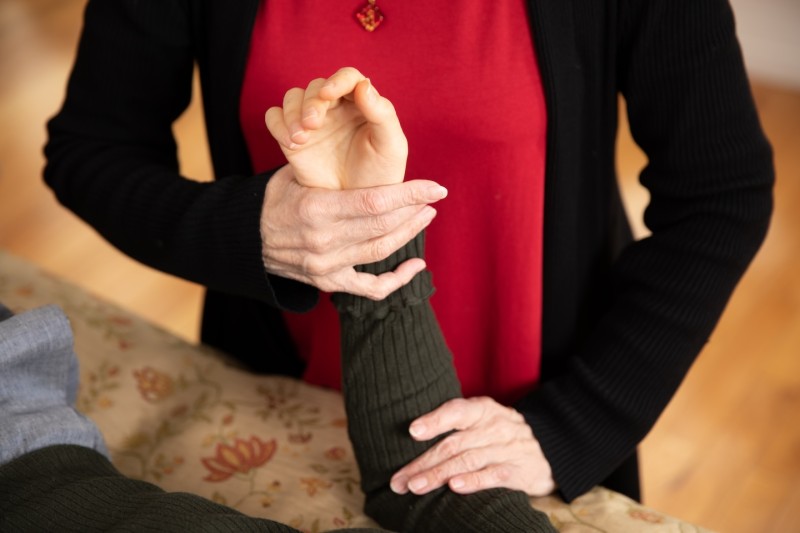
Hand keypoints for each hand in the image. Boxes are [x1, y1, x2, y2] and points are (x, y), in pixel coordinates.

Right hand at [260, 166, 445, 299]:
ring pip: (381, 252)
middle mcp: (323, 240)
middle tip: (434, 198)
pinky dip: (396, 280)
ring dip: (409, 235)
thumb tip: (374, 155)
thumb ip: (333, 173)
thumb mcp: (297, 176)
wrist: (245, 239)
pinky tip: (415, 267)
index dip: (410, 194)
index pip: (375, 201)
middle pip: (383, 226)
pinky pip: (369, 288)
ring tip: (425, 217)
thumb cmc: (275, 199)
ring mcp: (326, 265)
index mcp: (316, 208)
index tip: (435, 187)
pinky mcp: (327, 282)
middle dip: (414, 210)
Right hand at [265, 67, 406, 189]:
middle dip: (312, 102)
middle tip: (313, 124)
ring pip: (293, 97)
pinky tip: (290, 143)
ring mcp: (312, 121)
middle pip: (316, 86)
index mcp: (362, 103)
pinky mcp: (292, 136)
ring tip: (301, 139)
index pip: (348, 77)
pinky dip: (278, 124)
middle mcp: (336, 107)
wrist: (356, 206)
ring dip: (293, 113)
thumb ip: (383, 114)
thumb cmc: (380, 175)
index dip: (337, 80)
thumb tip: (364, 85)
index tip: (329, 94)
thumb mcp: (391, 147)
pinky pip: (275, 117)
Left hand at [389, 397, 555, 496]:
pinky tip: (454, 487)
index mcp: (483, 410)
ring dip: (438, 475)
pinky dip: (473, 481)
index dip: (434, 420)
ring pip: (467, 461)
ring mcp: (507, 449)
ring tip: (415, 487)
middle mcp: (494, 427)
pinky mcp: (519, 472)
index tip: (412, 431)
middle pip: (453, 444)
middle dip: (423, 462)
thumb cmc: (502, 434)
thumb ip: (456, 426)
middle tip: (399, 479)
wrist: (551, 447)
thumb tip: (412, 437)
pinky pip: (493, 475)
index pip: (456, 411)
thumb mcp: (484, 420)